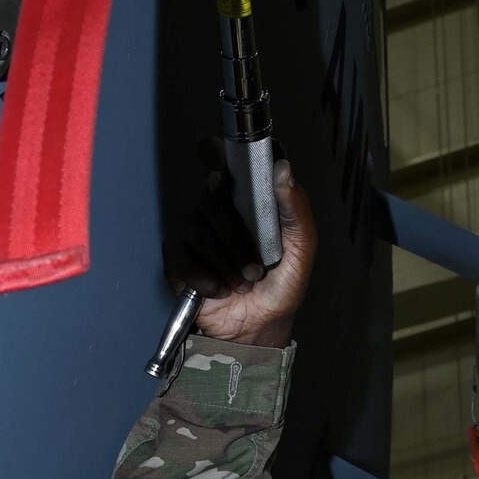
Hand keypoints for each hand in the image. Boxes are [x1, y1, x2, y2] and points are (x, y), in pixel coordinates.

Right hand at [165, 142, 315, 348]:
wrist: (261, 327)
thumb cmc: (282, 284)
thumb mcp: (302, 249)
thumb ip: (296, 209)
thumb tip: (283, 168)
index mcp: (245, 199)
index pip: (221, 157)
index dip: (216, 152)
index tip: (223, 162)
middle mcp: (216, 208)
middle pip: (210, 196)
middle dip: (236, 237)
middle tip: (256, 268)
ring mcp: (193, 232)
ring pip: (197, 228)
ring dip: (225, 263)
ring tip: (241, 283)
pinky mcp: (177, 258)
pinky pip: (182, 257)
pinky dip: (204, 278)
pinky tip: (218, 289)